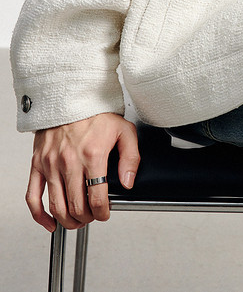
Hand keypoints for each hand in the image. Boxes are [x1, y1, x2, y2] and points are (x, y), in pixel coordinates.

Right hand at [26, 112, 139, 230]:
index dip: (102, 212)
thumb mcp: (124, 130)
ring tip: (76, 220)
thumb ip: (131, 158)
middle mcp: (70, 161)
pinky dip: (40, 216)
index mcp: (92, 154)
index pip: (97, 198)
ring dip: (67, 220)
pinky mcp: (37, 163)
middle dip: (86, 218)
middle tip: (92, 216)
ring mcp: (51, 164)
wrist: (71, 96)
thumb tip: (128, 182)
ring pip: (57, 206)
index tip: (104, 213)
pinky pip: (33, 197)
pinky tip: (50, 223)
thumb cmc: (96, 112)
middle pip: (76, 206)